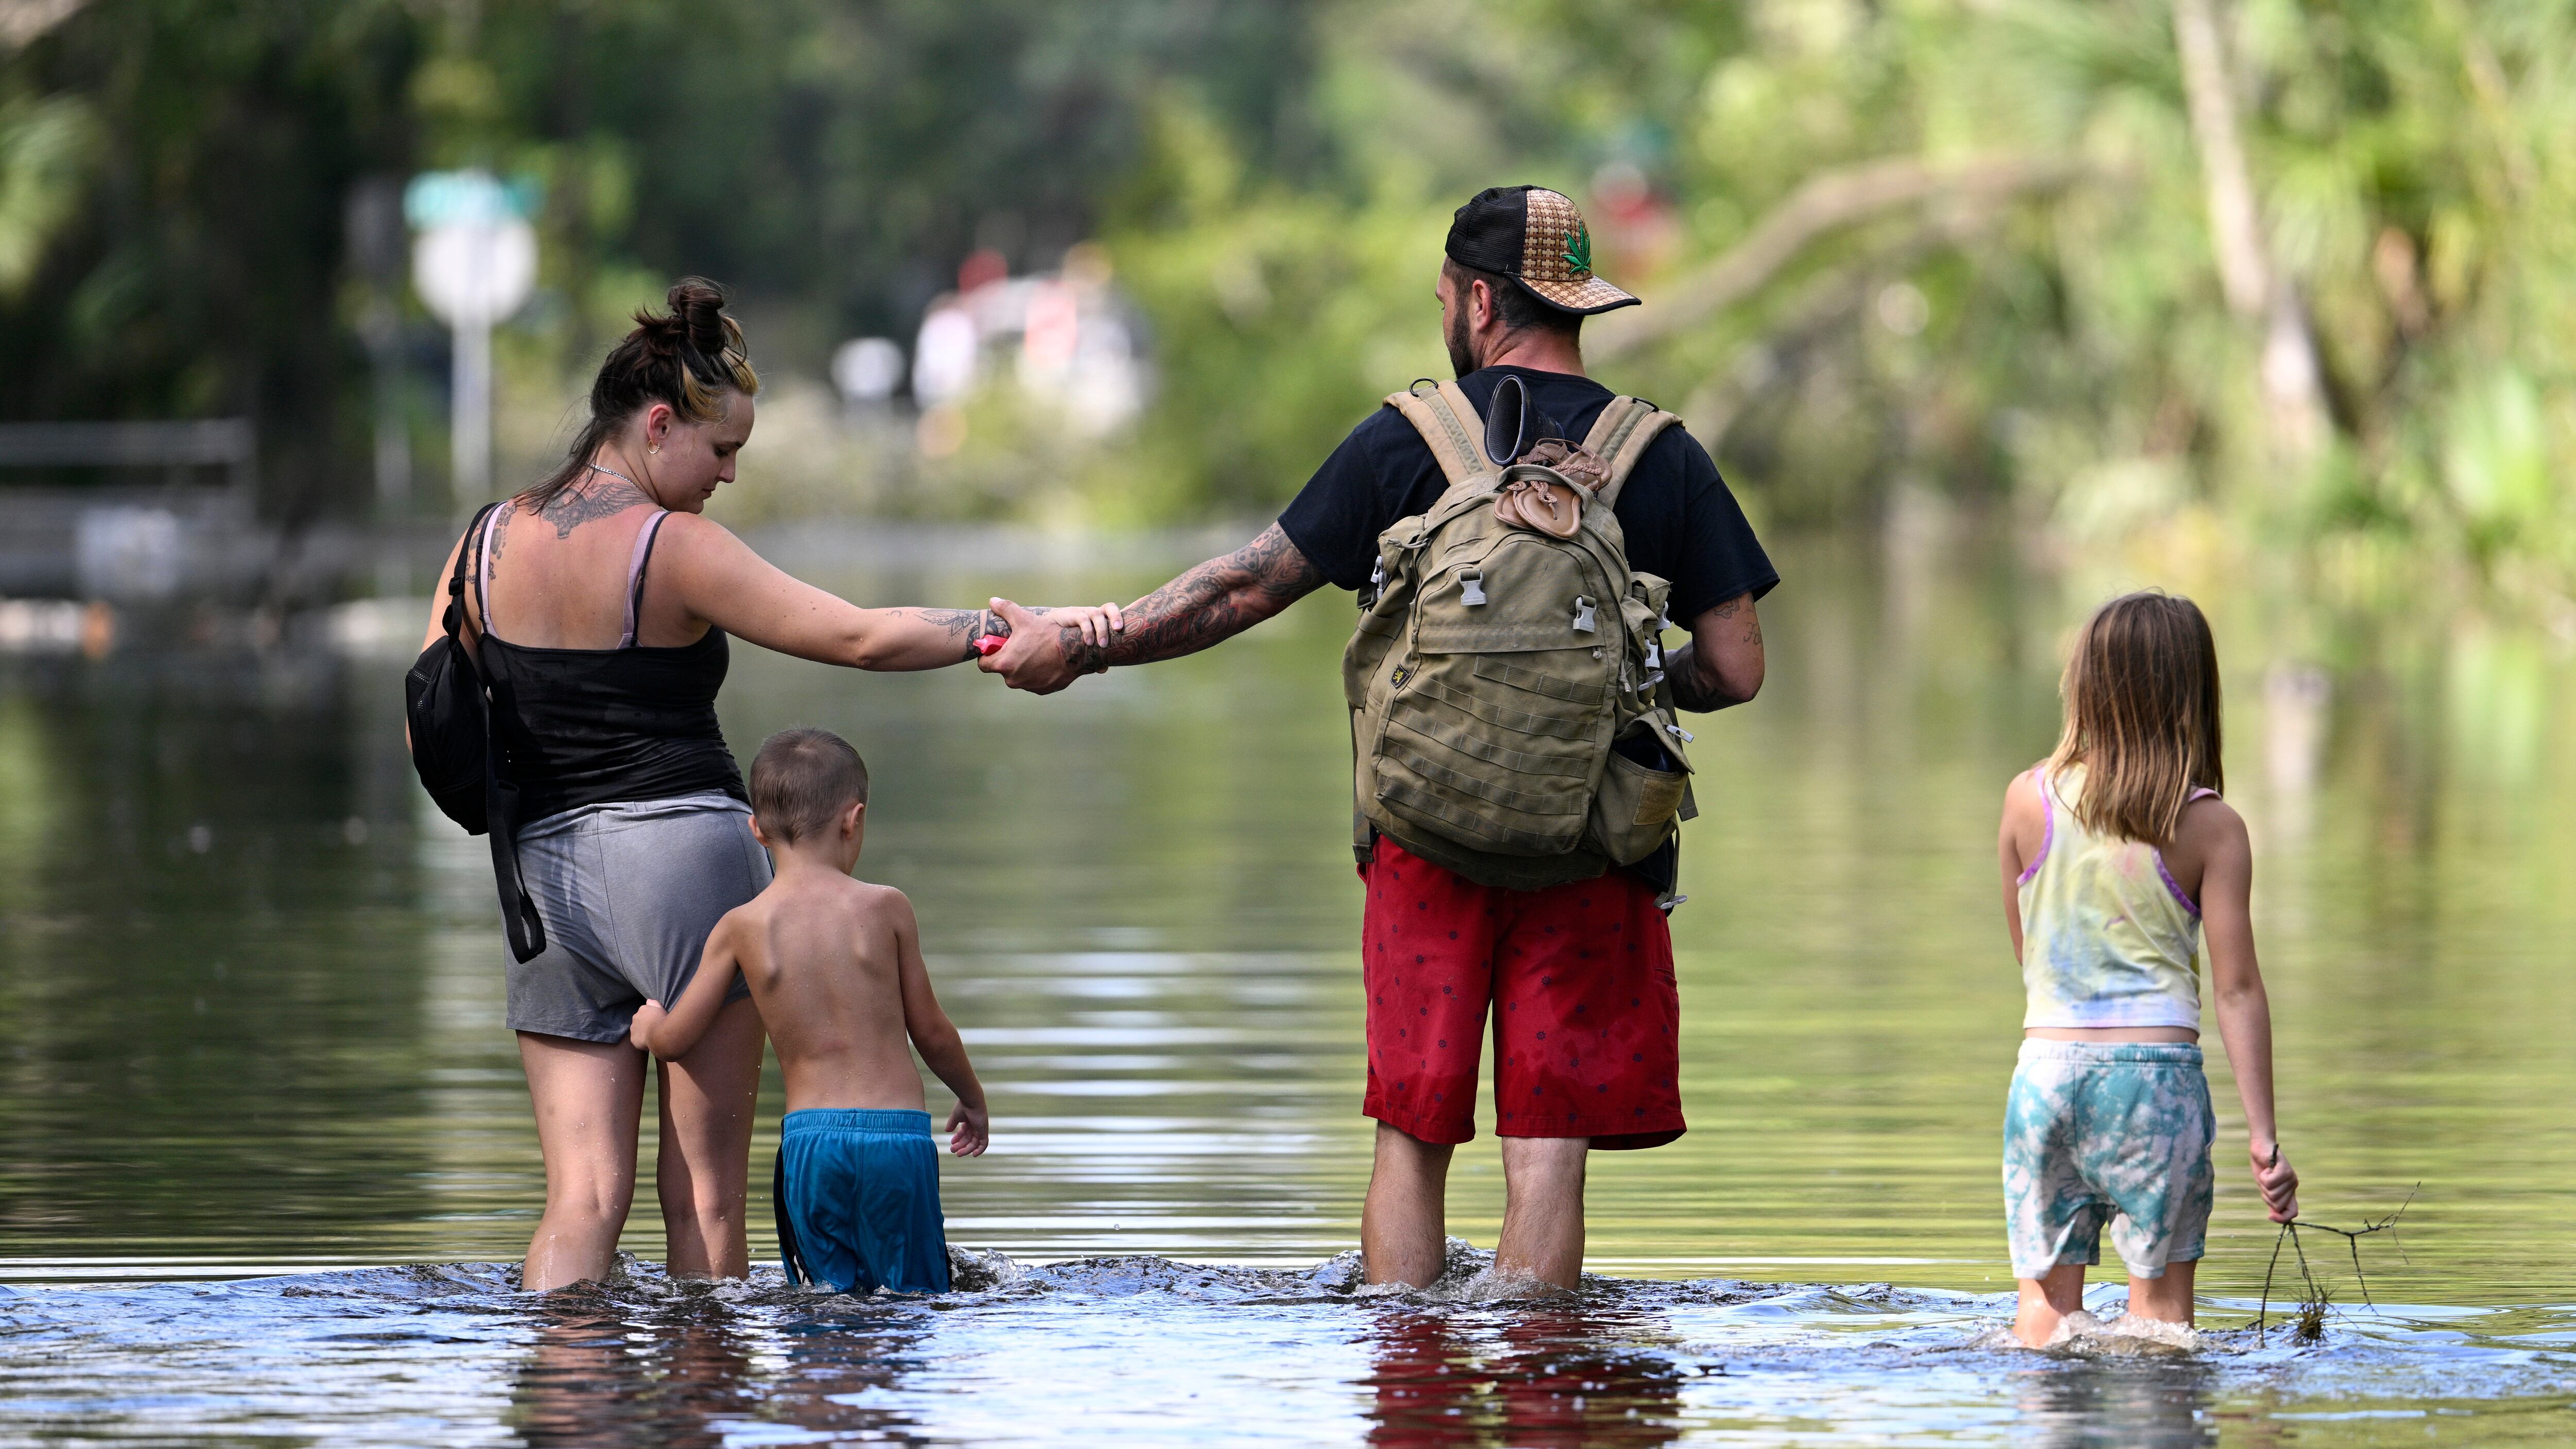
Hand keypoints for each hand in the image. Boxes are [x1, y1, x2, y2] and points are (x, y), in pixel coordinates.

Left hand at [629, 999, 666, 1054]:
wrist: (659, 1034)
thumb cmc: (662, 1019)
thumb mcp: (660, 1008)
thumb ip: (653, 1003)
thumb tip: (648, 1001)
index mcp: (642, 1009)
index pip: (644, 1012)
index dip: (650, 1018)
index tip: (656, 1021)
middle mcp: (635, 1017)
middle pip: (639, 1021)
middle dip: (644, 1024)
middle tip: (654, 1029)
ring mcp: (633, 1029)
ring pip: (637, 1031)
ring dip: (642, 1033)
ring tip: (651, 1037)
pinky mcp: (633, 1039)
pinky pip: (637, 1040)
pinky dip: (641, 1041)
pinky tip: (649, 1043)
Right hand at [946, 1099, 988, 1156]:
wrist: (971, 1101)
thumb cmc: (963, 1106)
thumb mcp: (955, 1117)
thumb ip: (952, 1124)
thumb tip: (947, 1131)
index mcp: (969, 1121)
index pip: (964, 1132)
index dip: (958, 1138)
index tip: (951, 1143)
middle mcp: (975, 1125)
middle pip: (969, 1139)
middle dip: (960, 1145)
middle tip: (953, 1150)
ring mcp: (980, 1129)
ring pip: (974, 1143)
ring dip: (966, 1149)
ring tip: (958, 1153)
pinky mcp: (984, 1131)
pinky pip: (983, 1144)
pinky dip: (980, 1150)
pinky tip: (973, 1155)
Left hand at [977, 597, 1118, 693]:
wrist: (1074, 651)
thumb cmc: (1047, 635)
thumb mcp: (1024, 619)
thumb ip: (1005, 609)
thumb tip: (992, 600)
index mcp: (1004, 664)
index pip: (983, 665)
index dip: (988, 655)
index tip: (995, 648)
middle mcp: (1013, 679)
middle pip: (1002, 670)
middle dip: (1007, 660)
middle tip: (1019, 647)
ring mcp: (1027, 686)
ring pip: (1018, 676)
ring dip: (1022, 668)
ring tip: (1034, 654)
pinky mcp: (1041, 690)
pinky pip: (1033, 682)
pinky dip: (1036, 674)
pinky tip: (1045, 662)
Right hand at [2251, 1141, 2298, 1221]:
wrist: (2261, 1146)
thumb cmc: (2262, 1167)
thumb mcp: (2265, 1187)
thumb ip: (2271, 1201)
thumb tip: (2273, 1217)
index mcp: (2290, 1191)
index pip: (2293, 1212)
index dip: (2282, 1218)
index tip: (2270, 1217)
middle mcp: (2293, 1186)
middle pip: (2277, 1204)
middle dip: (2266, 1196)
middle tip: (2265, 1182)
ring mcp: (2290, 1177)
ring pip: (2273, 1194)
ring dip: (2263, 1184)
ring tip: (2266, 1173)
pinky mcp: (2285, 1169)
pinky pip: (2270, 1182)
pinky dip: (2263, 1176)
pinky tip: (2266, 1168)